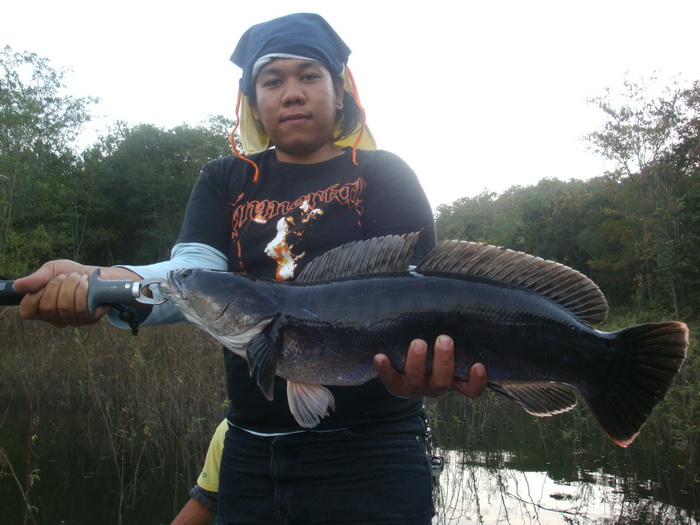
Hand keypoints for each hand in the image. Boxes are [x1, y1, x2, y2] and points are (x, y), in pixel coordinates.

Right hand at [13, 260, 139, 326]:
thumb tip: (18, 285)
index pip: (27, 312)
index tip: (45, 283)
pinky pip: (82, 310)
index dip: (33, 297)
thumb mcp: (52, 270)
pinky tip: (86, 283)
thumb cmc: (73, 273)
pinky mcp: (89, 319)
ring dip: (72, 286)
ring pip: (65, 308)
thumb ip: (36, 278)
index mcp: (41, 307)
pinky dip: (83, 292)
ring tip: (78, 277)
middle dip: (58, 286)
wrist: (98, 275)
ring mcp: (72, 320)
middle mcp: (55, 318)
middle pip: (48, 308)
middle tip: (67, 276)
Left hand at [374, 335, 487, 398]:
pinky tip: (380, 356)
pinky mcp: (394, 385)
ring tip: (418, 343)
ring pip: (416, 381)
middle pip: (443, 381)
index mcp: (454, 380)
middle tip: (445, 339)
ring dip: (416, 362)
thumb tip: (457, 294)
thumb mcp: (445, 343)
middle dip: (444, 361)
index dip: (477, 381)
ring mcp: (414, 387)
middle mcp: (435, 386)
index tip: (479, 365)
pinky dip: (385, 369)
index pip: (471, 389)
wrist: (403, 367)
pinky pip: (389, 379)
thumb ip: (453, 328)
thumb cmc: (433, 349)